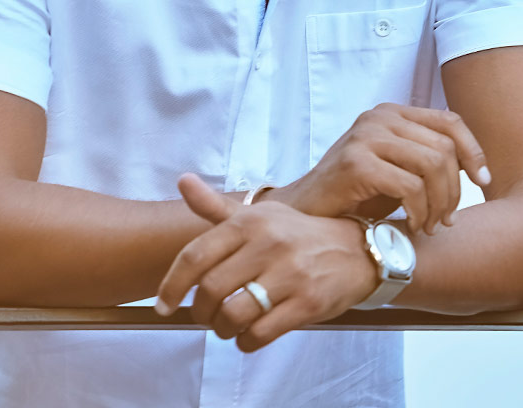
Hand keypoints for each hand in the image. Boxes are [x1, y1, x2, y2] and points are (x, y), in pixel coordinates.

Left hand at [155, 173, 377, 352]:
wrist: (357, 251)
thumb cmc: (299, 235)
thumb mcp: (260, 215)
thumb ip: (216, 207)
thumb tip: (183, 180)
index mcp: (251, 222)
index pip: (196, 255)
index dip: (173, 284)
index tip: (164, 305)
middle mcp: (269, 243)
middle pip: (211, 289)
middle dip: (201, 311)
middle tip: (205, 316)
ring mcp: (290, 273)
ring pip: (234, 314)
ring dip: (222, 329)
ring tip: (227, 326)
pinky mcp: (309, 302)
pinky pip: (262, 332)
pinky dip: (246, 341)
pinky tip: (248, 336)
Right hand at [270, 103, 489, 234]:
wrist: (307, 212)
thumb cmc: (356, 194)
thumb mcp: (397, 169)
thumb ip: (427, 158)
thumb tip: (477, 168)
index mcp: (391, 113)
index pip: (449, 121)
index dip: (473, 151)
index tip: (482, 182)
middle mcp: (379, 118)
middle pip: (444, 147)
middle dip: (454, 189)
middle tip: (447, 219)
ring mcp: (366, 137)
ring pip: (432, 165)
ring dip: (439, 203)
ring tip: (431, 225)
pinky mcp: (356, 162)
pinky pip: (410, 186)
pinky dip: (420, 211)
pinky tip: (414, 226)